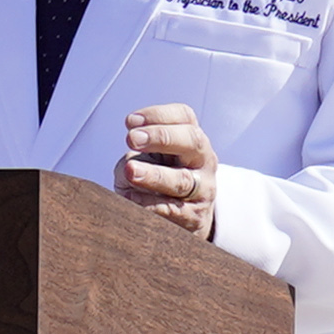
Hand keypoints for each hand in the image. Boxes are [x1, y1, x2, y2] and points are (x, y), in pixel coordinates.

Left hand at [122, 102, 218, 238]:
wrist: (188, 217)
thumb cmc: (162, 179)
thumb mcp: (153, 159)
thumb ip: (140, 155)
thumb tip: (130, 167)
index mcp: (194, 140)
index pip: (184, 117)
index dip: (158, 115)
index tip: (130, 121)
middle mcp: (204, 161)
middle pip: (191, 141)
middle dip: (161, 137)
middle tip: (132, 138)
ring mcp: (203, 190)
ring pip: (182, 180)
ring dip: (154, 175)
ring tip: (131, 171)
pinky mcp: (194, 217)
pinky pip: (172, 210)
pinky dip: (149, 204)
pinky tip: (130, 198)